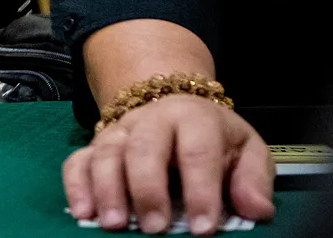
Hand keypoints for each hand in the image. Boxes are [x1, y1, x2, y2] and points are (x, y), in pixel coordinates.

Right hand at [62, 95, 274, 233]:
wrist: (175, 107)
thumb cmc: (213, 138)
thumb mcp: (247, 149)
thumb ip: (253, 178)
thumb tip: (255, 209)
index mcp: (193, 118)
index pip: (196, 152)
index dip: (200, 190)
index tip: (203, 227)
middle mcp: (151, 120)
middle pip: (144, 148)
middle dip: (147, 190)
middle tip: (155, 228)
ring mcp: (119, 131)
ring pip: (106, 154)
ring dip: (107, 190)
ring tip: (115, 224)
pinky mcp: (95, 146)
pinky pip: (77, 160)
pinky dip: (76, 185)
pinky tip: (83, 212)